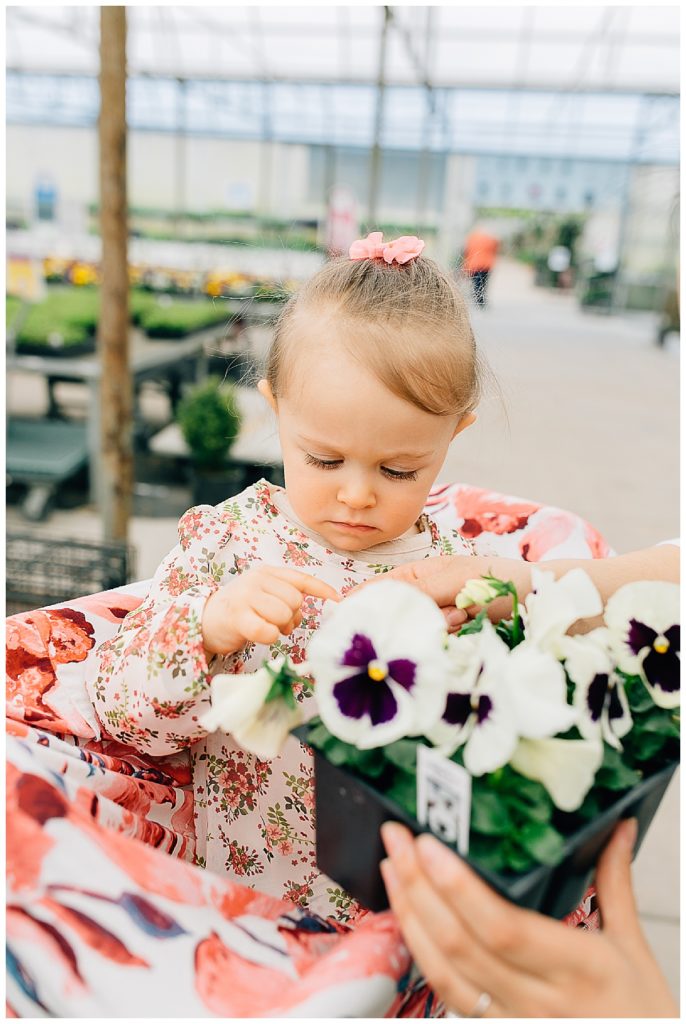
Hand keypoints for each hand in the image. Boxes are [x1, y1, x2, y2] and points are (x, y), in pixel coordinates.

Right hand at [202, 566, 338, 655]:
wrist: (204, 620)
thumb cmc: (241, 610)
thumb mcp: (263, 595)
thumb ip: (286, 596)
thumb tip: (312, 609)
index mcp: (266, 573)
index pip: (300, 578)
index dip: (321, 589)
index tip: (337, 599)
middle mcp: (257, 580)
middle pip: (295, 600)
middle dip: (292, 616)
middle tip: (279, 623)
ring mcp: (246, 597)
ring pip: (284, 614)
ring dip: (280, 628)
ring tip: (268, 627)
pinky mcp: (237, 617)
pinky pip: (268, 631)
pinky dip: (269, 637)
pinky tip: (259, 634)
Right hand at [366, 555, 532, 631]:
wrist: (538, 600)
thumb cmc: (497, 579)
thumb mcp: (454, 579)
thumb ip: (416, 590)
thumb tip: (377, 600)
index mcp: (417, 573)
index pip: (377, 588)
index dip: (359, 602)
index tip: (343, 618)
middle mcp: (423, 596)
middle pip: (396, 615)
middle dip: (414, 617)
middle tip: (444, 611)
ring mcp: (437, 618)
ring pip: (417, 632)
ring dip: (438, 628)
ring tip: (464, 616)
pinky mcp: (451, 637)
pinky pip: (436, 644)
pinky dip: (450, 639)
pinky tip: (468, 627)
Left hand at [380, 819, 676, 1017]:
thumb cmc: (643, 1014)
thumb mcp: (634, 947)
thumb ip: (614, 881)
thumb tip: (617, 825)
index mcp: (579, 968)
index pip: (504, 926)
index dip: (458, 887)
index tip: (429, 844)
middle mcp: (541, 999)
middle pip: (461, 944)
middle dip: (419, 886)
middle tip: (396, 839)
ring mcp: (516, 1021)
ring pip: (444, 972)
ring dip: (410, 916)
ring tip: (391, 868)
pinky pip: (448, 995)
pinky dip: (421, 953)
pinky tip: (408, 917)